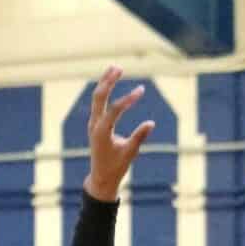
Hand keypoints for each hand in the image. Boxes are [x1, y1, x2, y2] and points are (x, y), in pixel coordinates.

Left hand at [84, 65, 154, 201]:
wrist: (101, 177)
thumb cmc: (116, 167)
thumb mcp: (130, 153)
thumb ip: (139, 137)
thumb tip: (151, 123)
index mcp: (102, 132)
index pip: (115, 109)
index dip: (128, 99)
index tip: (141, 90)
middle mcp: (95, 124)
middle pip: (99, 96)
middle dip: (108, 81)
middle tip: (119, 68)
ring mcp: (93, 122)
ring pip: (96, 97)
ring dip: (105, 82)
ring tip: (115, 68)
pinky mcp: (95, 123)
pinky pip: (98, 102)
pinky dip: (104, 91)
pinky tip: (111, 81)